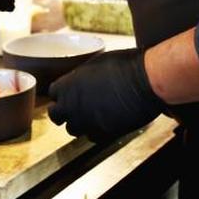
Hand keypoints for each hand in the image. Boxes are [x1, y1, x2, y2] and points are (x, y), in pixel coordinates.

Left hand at [48, 49, 163, 141]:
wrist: (146, 81)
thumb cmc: (125, 66)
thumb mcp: (97, 62)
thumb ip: (83, 74)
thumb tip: (81, 78)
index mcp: (68, 86)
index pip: (52, 93)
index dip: (61, 93)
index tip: (67, 92)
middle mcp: (72, 107)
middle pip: (56, 115)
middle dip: (63, 111)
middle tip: (73, 107)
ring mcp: (86, 122)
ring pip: (72, 129)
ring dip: (78, 123)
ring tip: (90, 115)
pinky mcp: (103, 134)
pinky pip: (92, 137)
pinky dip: (95, 131)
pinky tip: (104, 121)